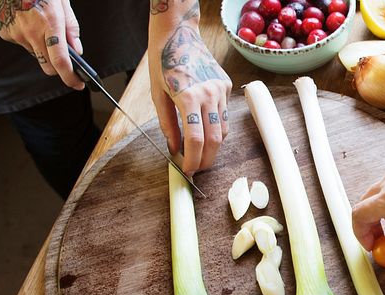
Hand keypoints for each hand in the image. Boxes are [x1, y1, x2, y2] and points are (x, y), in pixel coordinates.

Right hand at [0, 0, 83, 89]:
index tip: (78, 84)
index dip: (71, 77)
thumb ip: (71, 27)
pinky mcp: (6, 33)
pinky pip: (23, 45)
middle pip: (48, 66)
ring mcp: (17, 34)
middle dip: (59, 69)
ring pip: (36, 55)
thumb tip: (77, 50)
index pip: (61, 61)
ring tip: (42, 28)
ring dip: (43, 50)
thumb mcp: (61, 1)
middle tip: (65, 60)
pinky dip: (29, 40)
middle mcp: (32, 32)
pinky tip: (29, 24)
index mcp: (50, 23)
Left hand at [148, 0, 231, 174]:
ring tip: (200, 150)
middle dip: (207, 159)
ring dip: (213, 145)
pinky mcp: (226, 85)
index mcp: (188, 96)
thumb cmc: (163, 62)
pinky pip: (224, 114)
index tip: (188, 171)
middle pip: (215, 140)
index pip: (195, 139)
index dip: (192, 159)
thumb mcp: (157, 95)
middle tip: (197, 169)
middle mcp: (208, 94)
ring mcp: (221, 90)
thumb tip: (174, 149)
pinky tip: (205, 126)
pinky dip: (216, 126)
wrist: (178, 33)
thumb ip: (167, 125)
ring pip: (223, 129)